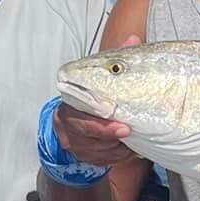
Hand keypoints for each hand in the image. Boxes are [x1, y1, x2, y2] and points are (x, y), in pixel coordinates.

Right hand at [54, 35, 141, 167]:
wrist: (83, 121)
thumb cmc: (97, 95)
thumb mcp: (106, 77)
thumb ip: (117, 60)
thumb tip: (132, 39)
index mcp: (70, 100)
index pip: (79, 112)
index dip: (99, 121)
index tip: (119, 122)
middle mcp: (65, 120)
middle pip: (84, 133)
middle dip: (108, 136)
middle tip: (128, 133)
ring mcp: (71, 140)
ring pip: (92, 150)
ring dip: (115, 150)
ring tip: (134, 144)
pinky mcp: (79, 154)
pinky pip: (98, 161)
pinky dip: (116, 158)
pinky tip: (129, 152)